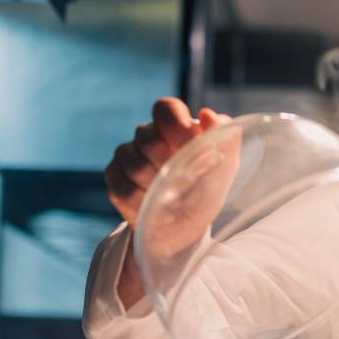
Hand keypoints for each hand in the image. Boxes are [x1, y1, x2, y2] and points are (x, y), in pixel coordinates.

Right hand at [105, 98, 235, 307]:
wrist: (185, 230)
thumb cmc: (206, 193)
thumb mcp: (225, 169)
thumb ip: (224, 139)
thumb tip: (209, 115)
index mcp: (176, 127)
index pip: (165, 108)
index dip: (174, 124)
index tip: (187, 143)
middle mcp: (148, 136)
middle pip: (147, 137)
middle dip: (168, 162)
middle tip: (185, 181)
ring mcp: (127, 155)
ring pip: (133, 164)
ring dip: (157, 186)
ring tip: (170, 196)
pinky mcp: (113, 177)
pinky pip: (122, 188)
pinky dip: (143, 203)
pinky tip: (153, 206)